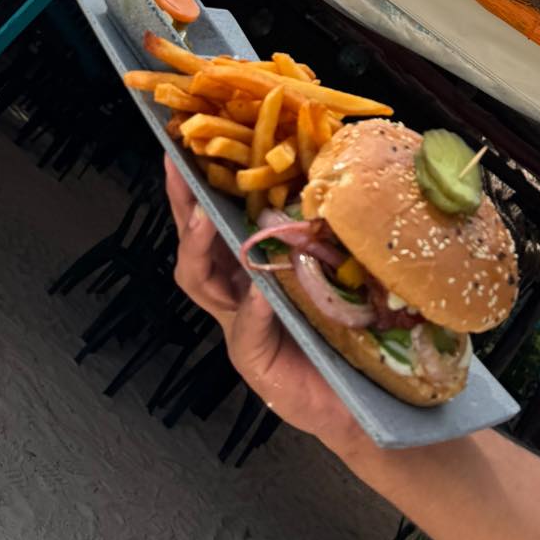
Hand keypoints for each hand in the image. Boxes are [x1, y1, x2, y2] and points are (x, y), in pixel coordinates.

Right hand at [164, 157, 364, 458]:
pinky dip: (251, 310)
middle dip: (183, 206)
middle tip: (180, 170)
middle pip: (194, 244)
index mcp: (251, 261)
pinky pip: (246, 331)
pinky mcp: (254, 360)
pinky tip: (258, 293)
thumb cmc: (345, 324)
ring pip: (202, 282)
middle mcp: (236, 290)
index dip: (195, 183)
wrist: (359, 394)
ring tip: (207, 219)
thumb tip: (334, 160)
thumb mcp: (334, 263)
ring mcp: (240, 325)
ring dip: (204, 247)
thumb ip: (323, 226)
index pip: (214, 215)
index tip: (182, 145)